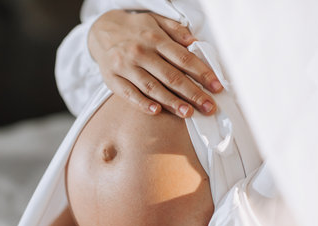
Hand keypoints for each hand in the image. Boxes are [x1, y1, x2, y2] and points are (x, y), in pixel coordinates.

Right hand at [88, 10, 222, 117]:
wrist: (100, 30)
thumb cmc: (134, 29)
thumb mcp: (155, 21)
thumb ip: (175, 30)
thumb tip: (193, 42)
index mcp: (154, 38)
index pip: (183, 59)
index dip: (202, 73)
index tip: (216, 87)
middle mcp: (140, 52)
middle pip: (171, 76)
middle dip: (192, 93)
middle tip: (208, 107)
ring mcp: (125, 66)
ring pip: (152, 87)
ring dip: (171, 102)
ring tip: (188, 113)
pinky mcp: (112, 79)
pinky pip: (129, 94)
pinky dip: (142, 103)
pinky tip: (156, 111)